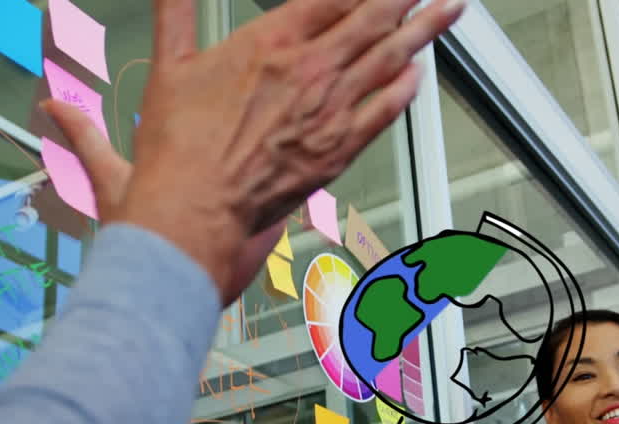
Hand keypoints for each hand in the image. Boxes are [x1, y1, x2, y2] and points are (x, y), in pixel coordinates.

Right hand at [45, 0, 465, 304]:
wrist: (195, 208)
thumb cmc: (180, 148)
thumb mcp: (170, 65)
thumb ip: (175, 14)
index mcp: (272, 43)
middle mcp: (311, 70)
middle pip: (372, 19)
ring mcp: (330, 110)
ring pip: (389, 58)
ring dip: (424, 30)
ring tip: (449, 10)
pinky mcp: (340, 149)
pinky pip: (385, 110)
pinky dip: (406, 88)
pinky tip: (418, 75)